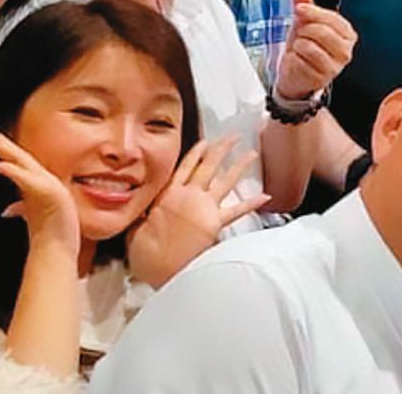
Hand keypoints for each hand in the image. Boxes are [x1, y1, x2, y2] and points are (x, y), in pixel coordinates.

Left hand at [0, 121, 79, 255]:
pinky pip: (25, 179)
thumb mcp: (34, 216)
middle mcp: (37, 177)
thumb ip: (21, 208)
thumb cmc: (51, 232)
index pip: (10, 155)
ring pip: (16, 159)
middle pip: (11, 152)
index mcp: (34, 180)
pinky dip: (12, 171)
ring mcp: (42, 184)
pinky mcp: (46, 193)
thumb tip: (8, 209)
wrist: (58, 249)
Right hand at [126, 137, 266, 287]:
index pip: (185, 165)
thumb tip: (141, 206)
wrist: (155, 264)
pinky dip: (252, 203)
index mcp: (168, 193)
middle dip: (222, 149)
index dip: (197, 152)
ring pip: (225, 180)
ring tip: (251, 154)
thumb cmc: (144, 250)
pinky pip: (237, 210)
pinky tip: (264, 196)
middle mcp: (188, 195)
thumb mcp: (136, 222)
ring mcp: (202, 207)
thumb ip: (144, 210)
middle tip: (233, 138)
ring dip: (240, 165)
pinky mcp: (214, 223)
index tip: (205, 142)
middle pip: (208, 165)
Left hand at [274, 0, 356, 101]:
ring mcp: (335, 66)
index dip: (312, 11)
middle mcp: (345, 51)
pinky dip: (295, 57)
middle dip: (305, 29)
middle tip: (302, 34)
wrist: (296, 73)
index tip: (300, 9)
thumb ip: (306, 6)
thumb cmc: (305, 47)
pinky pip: (301, 59)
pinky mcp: (320, 78)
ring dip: (299, 43)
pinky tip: (299, 59)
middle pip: (322, 31)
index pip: (332, 18)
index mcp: (347, 34)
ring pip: (309, 44)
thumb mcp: (305, 22)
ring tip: (301, 48)